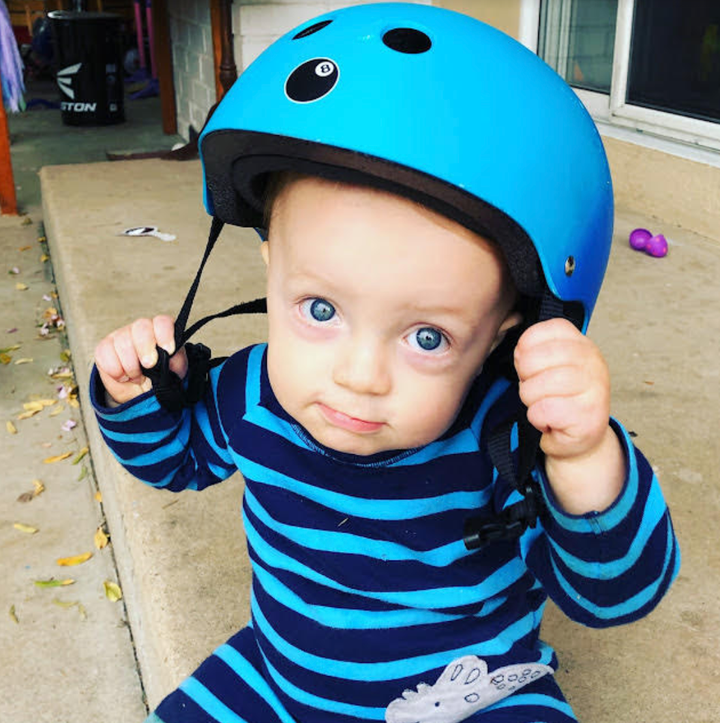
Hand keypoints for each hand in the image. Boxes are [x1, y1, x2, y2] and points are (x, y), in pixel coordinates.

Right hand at [94, 315, 187, 404]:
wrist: (140, 392)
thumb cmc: (159, 378)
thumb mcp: (174, 372)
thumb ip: (176, 362)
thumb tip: (170, 356)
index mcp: (161, 331)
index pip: (162, 322)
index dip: (165, 334)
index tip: (168, 350)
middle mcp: (141, 330)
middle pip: (141, 327)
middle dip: (145, 348)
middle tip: (149, 365)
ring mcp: (121, 336)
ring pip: (122, 341)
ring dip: (131, 365)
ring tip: (138, 376)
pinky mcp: (104, 348)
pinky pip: (104, 353)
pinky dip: (115, 370)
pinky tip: (124, 376)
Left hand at [514, 318, 622, 513]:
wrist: (582, 437)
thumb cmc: (561, 398)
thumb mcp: (550, 366)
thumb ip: (536, 351)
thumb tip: (521, 352)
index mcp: (581, 344)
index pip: (542, 331)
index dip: (525, 351)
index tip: (534, 367)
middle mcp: (592, 362)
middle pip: (533, 360)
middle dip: (525, 378)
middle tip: (538, 390)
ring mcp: (594, 389)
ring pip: (536, 387)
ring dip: (531, 400)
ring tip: (545, 405)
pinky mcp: (588, 416)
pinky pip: (543, 411)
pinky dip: (538, 419)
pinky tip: (551, 420)